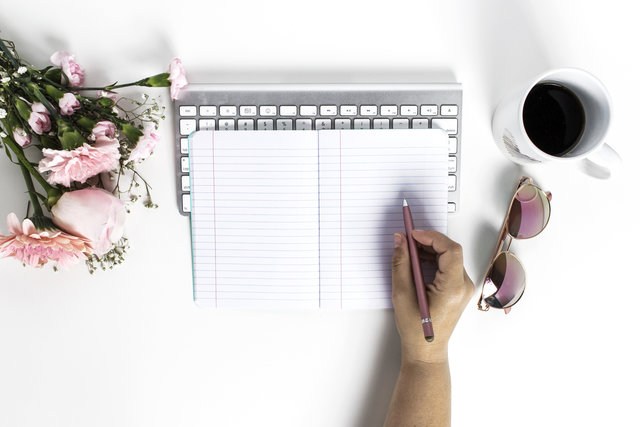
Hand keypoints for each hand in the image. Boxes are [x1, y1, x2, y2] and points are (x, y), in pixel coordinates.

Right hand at [391, 230, 473, 363]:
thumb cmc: (416, 330)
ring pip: (449, 257)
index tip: (413, 234)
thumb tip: (400, 241)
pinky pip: (448, 266)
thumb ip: (401, 264)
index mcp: (453, 289)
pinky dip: (433, 259)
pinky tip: (417, 261)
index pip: (450, 251)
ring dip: (429, 249)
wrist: (426, 351)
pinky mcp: (458, 289)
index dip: (432, 237)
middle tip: (408, 239)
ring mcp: (462, 288)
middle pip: (450, 252)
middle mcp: (463, 286)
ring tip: (409, 250)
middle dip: (428, 241)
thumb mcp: (402, 295)